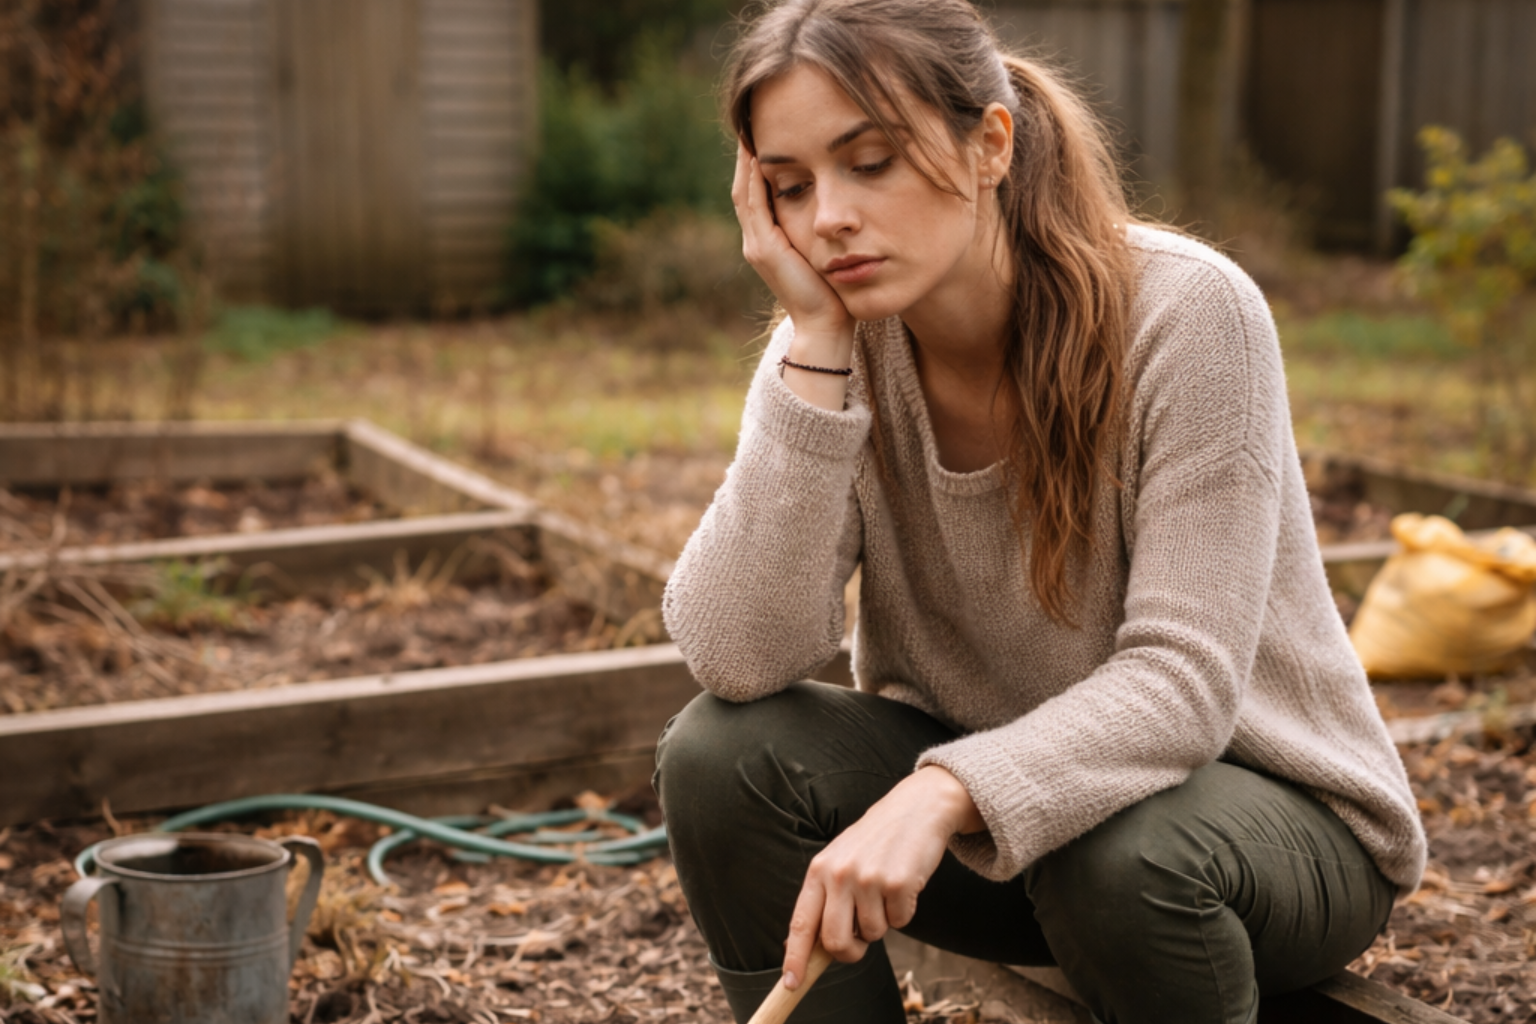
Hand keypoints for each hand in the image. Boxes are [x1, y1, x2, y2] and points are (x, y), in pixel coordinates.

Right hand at [731, 140, 851, 340]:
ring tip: (752, 129)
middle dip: (748, 155)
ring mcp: (757, 245)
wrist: (826, 325)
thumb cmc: (832, 292)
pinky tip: (760, 154)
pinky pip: (755, 204)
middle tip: (753, 121)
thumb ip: (817, 229)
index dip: (757, 164)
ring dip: (747, 161)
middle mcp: (756, 241)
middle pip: (745, 188)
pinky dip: (755, 178)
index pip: (756, 193)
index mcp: (768, 241)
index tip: (766, 134)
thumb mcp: (822, 252)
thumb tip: (834, 205)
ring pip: (745, 192)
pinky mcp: (765, 249)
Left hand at [781, 766, 984, 988]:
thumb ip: (824, 898)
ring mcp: (868, 878)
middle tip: (860, 943)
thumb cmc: (875, 841)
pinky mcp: (898, 883)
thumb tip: (805, 944)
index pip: (801, 922)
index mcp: (819, 870)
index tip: (791, 983)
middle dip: (850, 952)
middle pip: (836, 941)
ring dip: (883, 922)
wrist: (915, 809)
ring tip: (885, 891)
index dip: (795, 957)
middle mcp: (839, 874)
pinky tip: (903, 883)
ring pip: (873, 934)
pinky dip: (904, 911)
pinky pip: (900, 922)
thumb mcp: (839, 861)